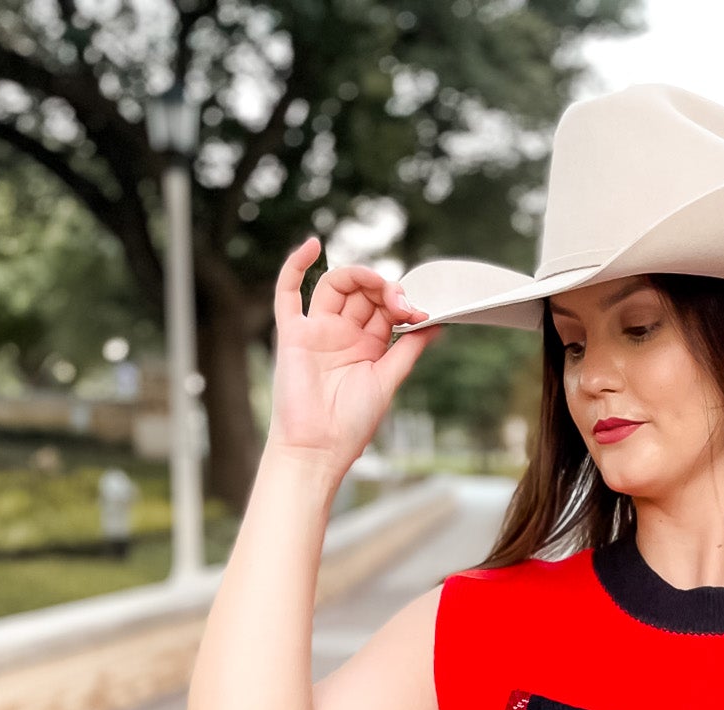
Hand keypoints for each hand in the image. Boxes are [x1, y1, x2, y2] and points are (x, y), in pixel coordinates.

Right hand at [265, 233, 440, 475]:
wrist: (318, 449)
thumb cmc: (351, 424)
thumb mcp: (388, 381)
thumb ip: (408, 350)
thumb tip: (436, 325)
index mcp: (366, 346)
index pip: (384, 308)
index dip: (402, 302)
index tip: (421, 312)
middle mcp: (341, 334)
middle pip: (362, 292)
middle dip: (385, 290)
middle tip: (402, 303)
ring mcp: (316, 332)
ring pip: (335, 286)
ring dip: (360, 277)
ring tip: (380, 287)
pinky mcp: (293, 335)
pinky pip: (287, 293)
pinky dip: (296, 265)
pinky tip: (314, 245)